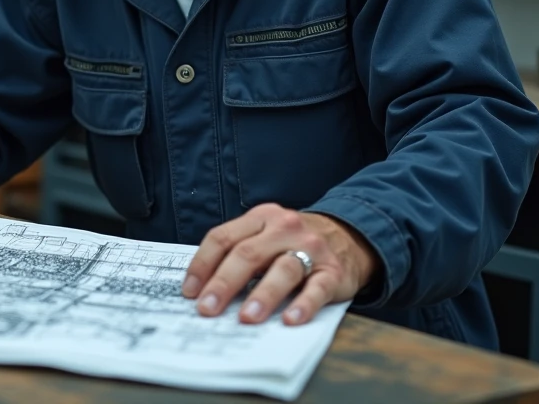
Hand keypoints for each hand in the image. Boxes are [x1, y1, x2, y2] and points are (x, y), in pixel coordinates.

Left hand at [181, 204, 376, 325]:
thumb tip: (203, 291)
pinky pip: (317, 288)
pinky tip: (290, 320)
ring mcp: (310, 248)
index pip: (222, 238)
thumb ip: (238, 252)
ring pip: (282, 269)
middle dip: (224, 283)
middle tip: (208, 309)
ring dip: (263, 294)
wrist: (349, 236)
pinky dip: (304, 304)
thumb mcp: (265, 235)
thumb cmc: (294, 242)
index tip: (189, 292)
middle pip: (247, 254)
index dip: (202, 265)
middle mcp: (284, 228)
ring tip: (247, 317)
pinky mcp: (332, 271)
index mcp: (260, 217)